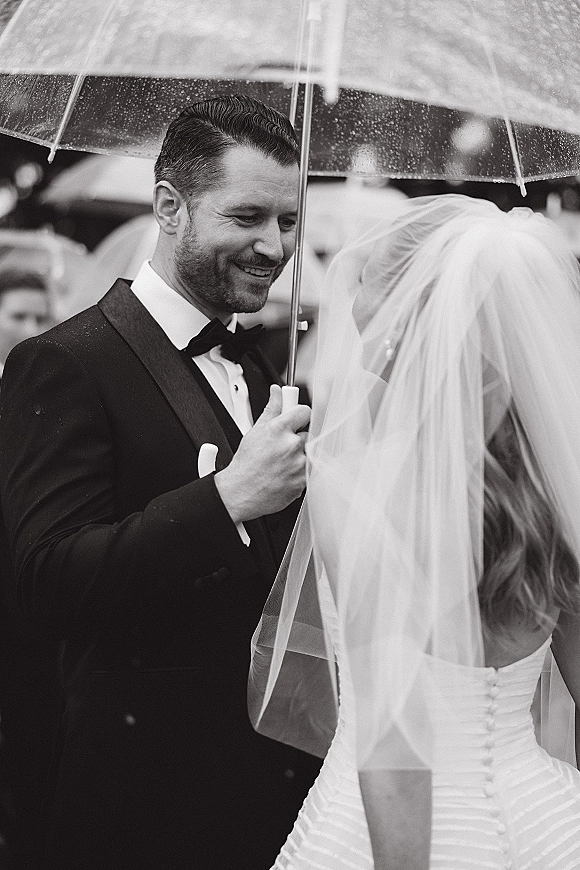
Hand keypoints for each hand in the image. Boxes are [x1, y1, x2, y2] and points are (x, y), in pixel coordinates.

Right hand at [214, 384, 309, 522]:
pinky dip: (301, 471)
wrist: (241, 492)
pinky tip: (286, 472)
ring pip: (311, 453)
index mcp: (279, 430)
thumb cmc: (246, 464)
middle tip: (285, 445)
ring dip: (301, 455)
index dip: (300, 415)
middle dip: (299, 438)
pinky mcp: (303, 481)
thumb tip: (277, 392)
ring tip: (284, 461)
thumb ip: (271, 409)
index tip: (297, 419)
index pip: (304, 411)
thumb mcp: (255, 431)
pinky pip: (310, 470)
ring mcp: (299, 464)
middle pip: (309, 433)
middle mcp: (291, 445)